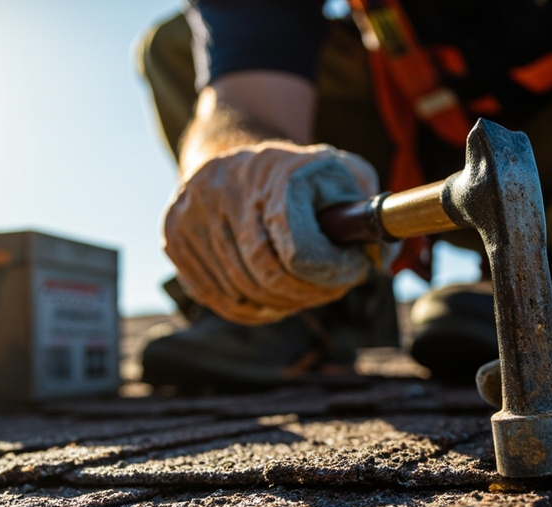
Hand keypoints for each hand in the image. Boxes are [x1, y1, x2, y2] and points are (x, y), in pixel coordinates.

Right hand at [163, 141, 390, 325]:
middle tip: (330, 292)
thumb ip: (368, 208)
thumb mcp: (344, 173)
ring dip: (280, 305)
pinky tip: (272, 304)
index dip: (327, 274)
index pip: (297, 250)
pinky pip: (215, 296)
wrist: (232, 151)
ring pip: (241, 291)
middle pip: (267, 276)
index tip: (349, 274)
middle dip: (306, 294)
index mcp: (271, 171)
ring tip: (306, 296)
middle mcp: (223, 187)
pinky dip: (249, 310)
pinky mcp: (173, 236)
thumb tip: (378, 256)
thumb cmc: (299, 173)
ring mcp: (191, 213)